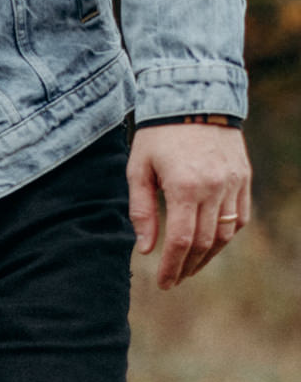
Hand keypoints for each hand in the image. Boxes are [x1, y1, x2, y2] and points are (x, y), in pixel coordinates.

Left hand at [129, 123, 251, 289]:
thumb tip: (146, 249)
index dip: (172, 267)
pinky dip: (226, 235)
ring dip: (208, 256)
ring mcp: (234, 182)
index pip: (181, 240)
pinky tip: (210, 245)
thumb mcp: (138, 170)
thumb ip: (142, 211)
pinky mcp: (244, 177)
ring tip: (189, 267)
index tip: (163, 283)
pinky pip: (241, 216)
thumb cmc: (158, 135)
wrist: (195, 97)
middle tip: (173, 281)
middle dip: (188, 267)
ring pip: (226, 233)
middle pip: (205, 242)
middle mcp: (214, 187)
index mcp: (185, 186)